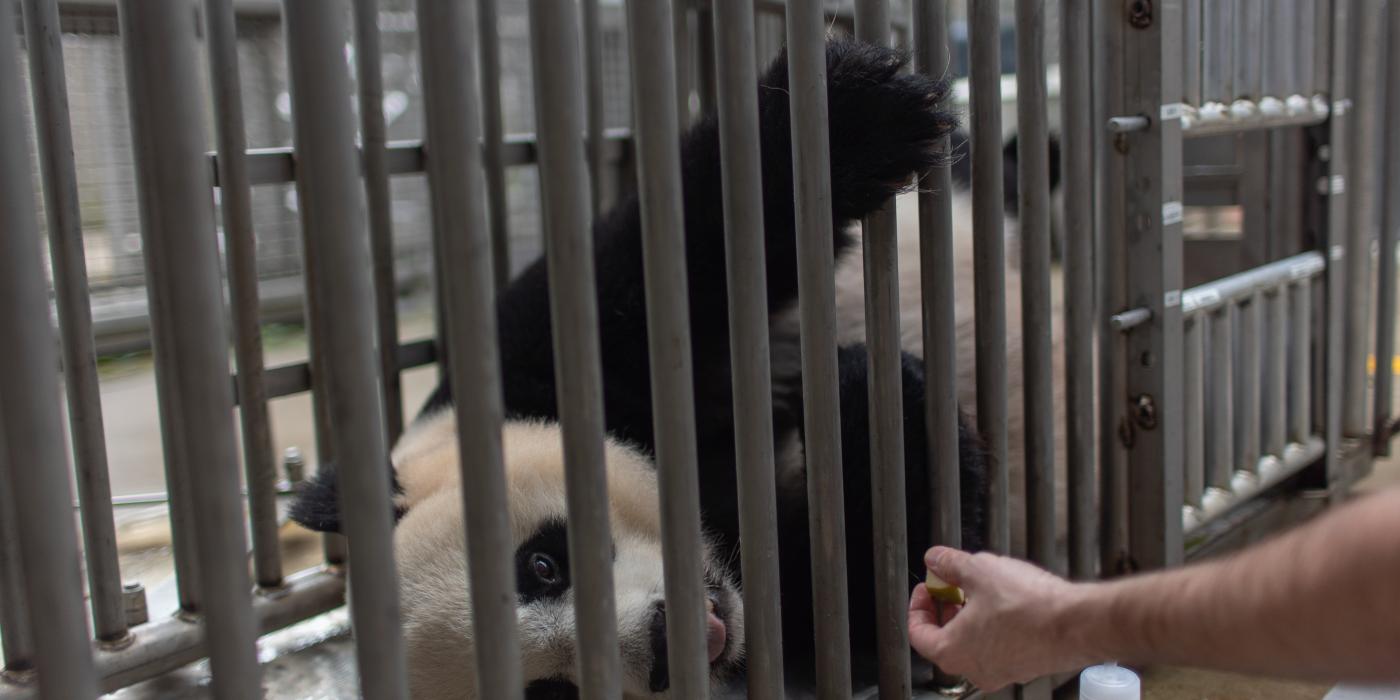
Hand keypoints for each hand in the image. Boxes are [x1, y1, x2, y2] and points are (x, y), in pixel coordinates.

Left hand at [908, 546, 1099, 690]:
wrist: (1076, 624)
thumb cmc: (1028, 606)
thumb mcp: (978, 570)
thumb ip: (949, 564)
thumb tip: (935, 559)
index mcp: (952, 652)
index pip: (917, 633)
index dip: (918, 605)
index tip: (927, 588)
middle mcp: (974, 669)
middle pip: (945, 639)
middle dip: (946, 608)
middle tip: (952, 585)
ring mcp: (1001, 672)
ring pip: (974, 644)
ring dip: (971, 617)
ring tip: (981, 590)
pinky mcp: (1025, 667)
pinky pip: (999, 647)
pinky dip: (995, 626)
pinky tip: (1007, 603)